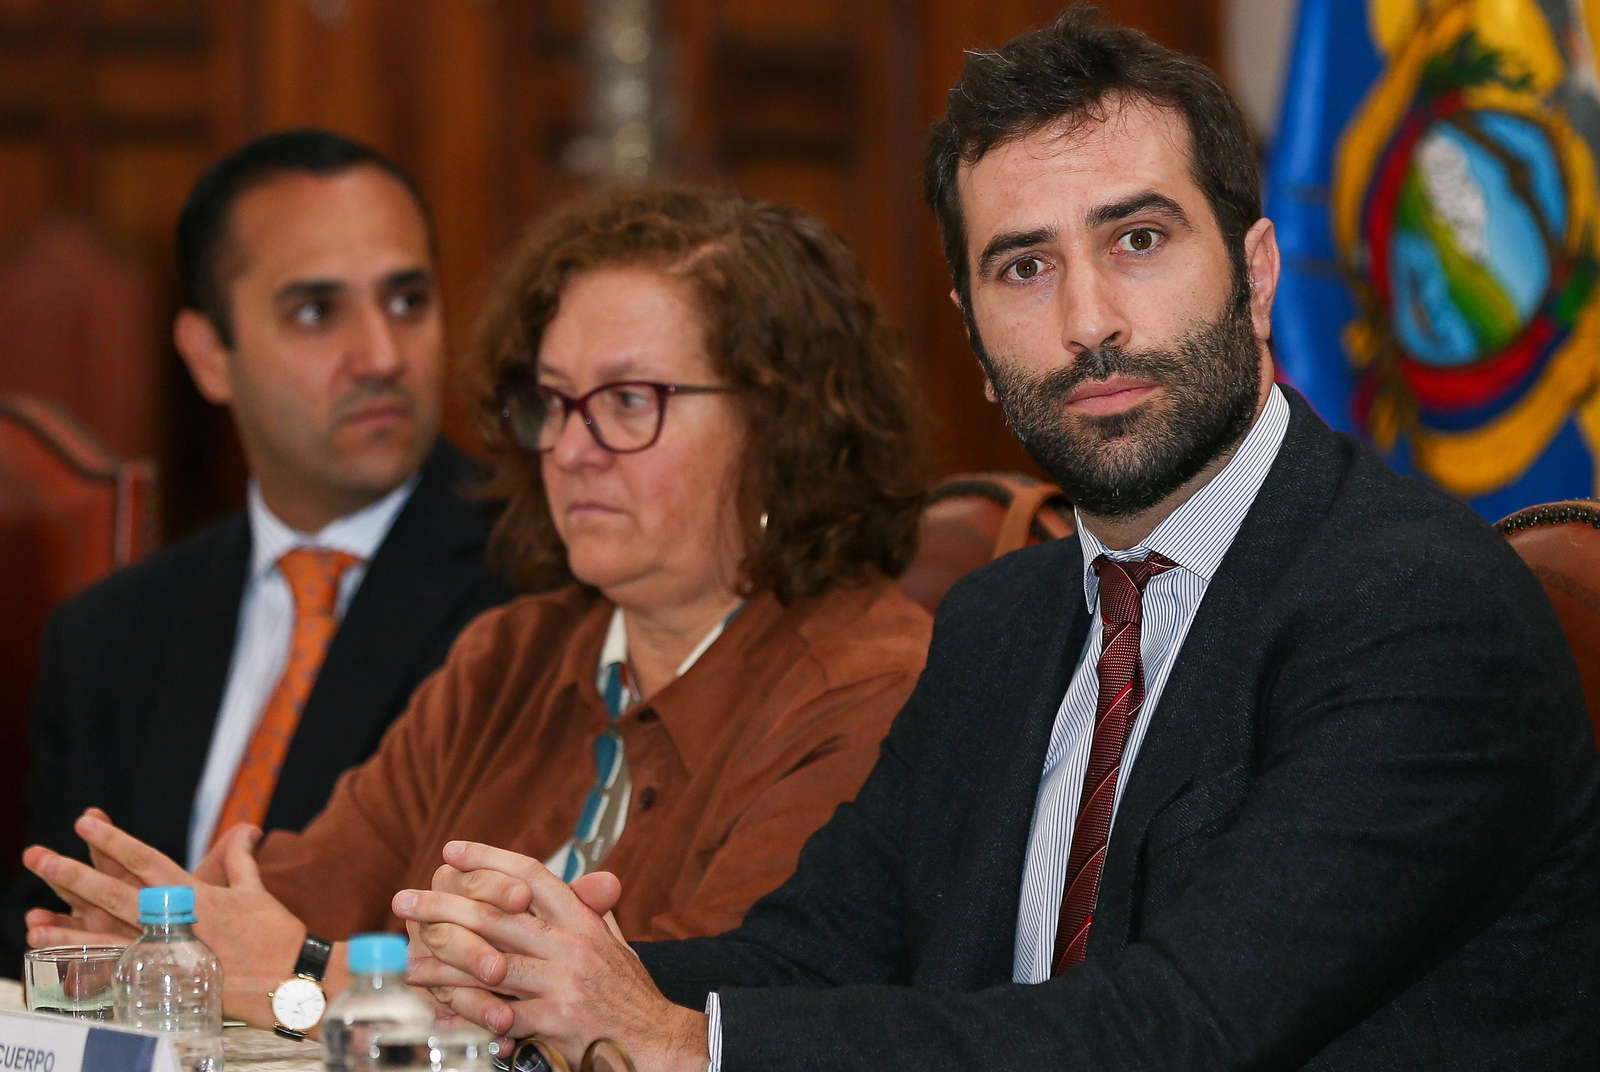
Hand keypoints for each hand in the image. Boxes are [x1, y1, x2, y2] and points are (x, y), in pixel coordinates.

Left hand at [23, 811, 306, 1027]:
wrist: (291, 977)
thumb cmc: (278, 934)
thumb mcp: (258, 892)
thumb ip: (241, 860)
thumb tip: (245, 832)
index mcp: (198, 893)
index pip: (147, 860)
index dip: (115, 841)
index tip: (85, 822)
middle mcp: (177, 918)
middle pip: (117, 893)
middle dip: (75, 876)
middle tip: (40, 858)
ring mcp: (169, 950)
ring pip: (109, 935)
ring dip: (69, 926)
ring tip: (31, 920)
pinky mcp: (168, 979)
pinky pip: (120, 973)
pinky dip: (89, 967)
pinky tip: (64, 962)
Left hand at [395, 841, 706, 1071]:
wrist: (657, 1040)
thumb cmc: (632, 995)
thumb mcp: (616, 944)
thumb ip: (595, 914)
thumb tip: (587, 884)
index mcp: (583, 920)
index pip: (530, 875)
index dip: (488, 859)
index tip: (453, 851)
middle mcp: (571, 943)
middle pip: (496, 914)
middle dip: (444, 904)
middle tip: (405, 899)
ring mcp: (563, 981)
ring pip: (489, 963)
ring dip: (441, 960)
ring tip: (407, 957)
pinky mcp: (555, 1019)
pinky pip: (499, 1011)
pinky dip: (466, 1009)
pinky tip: (439, 1006)